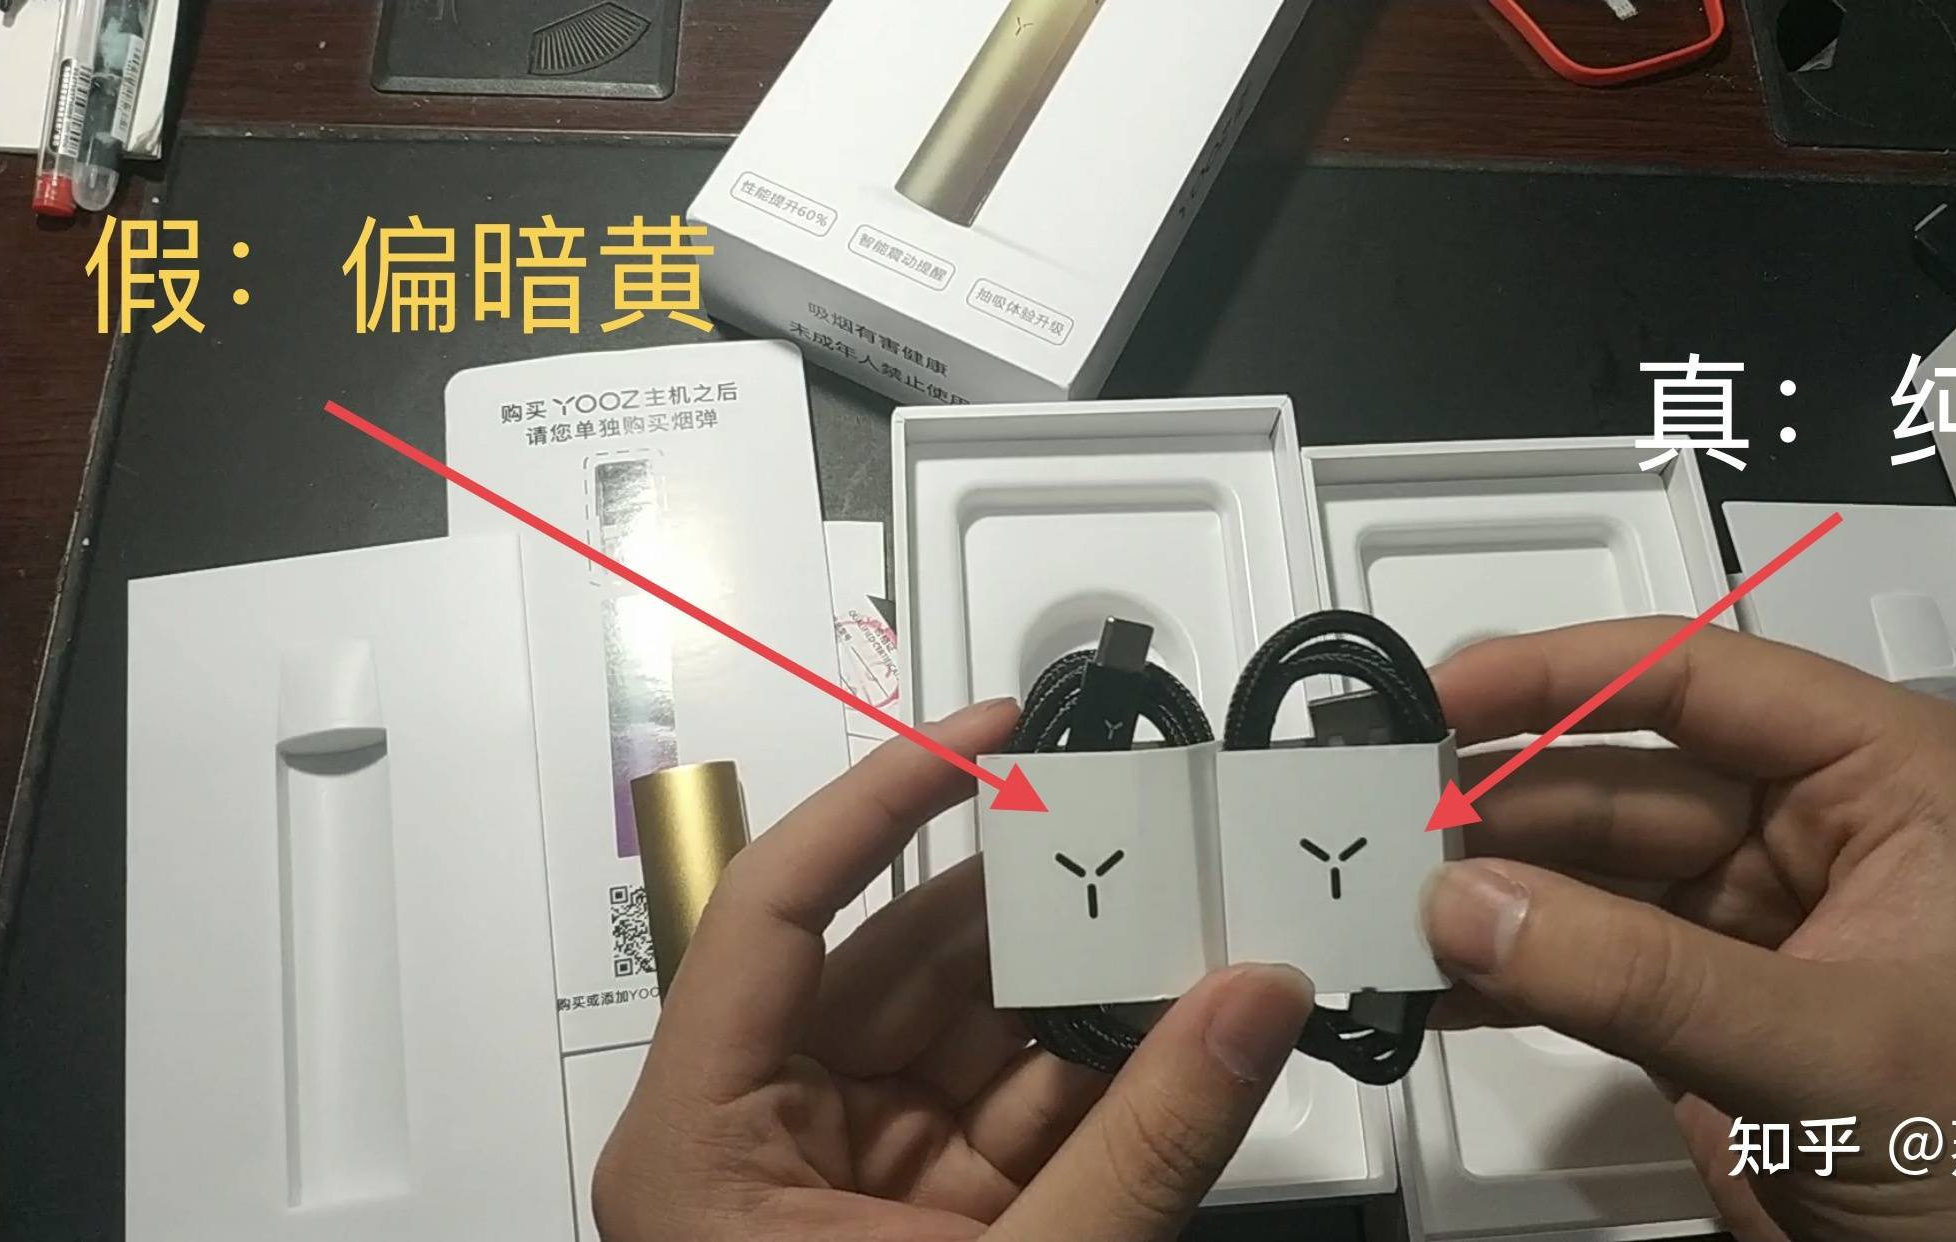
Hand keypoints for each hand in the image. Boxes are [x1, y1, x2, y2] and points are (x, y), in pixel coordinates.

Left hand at [592, 697, 1315, 1241]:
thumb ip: (1143, 1148)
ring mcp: (844, 1185)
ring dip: (1083, 986)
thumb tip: (1250, 1002)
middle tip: (1139, 831)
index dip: (883, 799)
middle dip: (1032, 900)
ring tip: (1185, 913)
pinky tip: (1176, 1022)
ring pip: (971, 1036)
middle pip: (895, 962)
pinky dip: (1099, 1075)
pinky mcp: (919, 1228)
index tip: (988, 737)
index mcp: (704, 1142)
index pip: (776, 907)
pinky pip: (1014, 1115)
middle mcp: (761, 1142)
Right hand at [1422, 619, 1955, 1241]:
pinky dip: (1509, 978)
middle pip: (1625, 780)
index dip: (1564, 676)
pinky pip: (1587, 972)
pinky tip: (1433, 986)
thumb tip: (1471, 906)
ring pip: (1591, 880)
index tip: (1445, 693)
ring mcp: (1762, 936)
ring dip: (1490, 895)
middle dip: (1502, 802)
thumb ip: (1642, 976)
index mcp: (1896, 783)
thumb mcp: (1840, 1049)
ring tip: (1385, 905)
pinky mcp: (1717, 1025)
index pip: (1703, 682)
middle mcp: (1824, 837)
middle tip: (1380, 821)